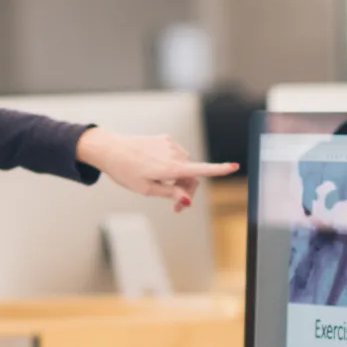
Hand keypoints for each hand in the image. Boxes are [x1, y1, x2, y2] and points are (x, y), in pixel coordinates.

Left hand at [75, 127, 236, 212]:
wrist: (111, 150)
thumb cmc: (127, 173)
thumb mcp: (147, 189)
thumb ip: (171, 193)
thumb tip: (189, 199)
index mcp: (169, 168)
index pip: (200, 170)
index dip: (219, 170)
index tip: (235, 166)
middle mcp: (173, 153)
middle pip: (193, 174)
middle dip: (187, 190)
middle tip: (177, 208)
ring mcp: (170, 144)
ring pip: (185, 165)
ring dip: (179, 177)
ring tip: (162, 186)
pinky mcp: (166, 138)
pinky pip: (176, 155)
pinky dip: (172, 164)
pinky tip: (157, 168)